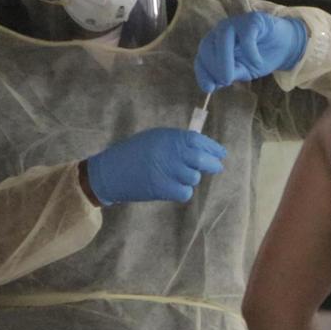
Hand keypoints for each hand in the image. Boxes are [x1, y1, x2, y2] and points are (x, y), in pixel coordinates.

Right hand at [86, 128, 226, 204]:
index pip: (198, 141)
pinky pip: (185, 192)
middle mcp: (169, 152)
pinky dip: (182, 191)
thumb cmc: (131, 154)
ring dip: (191, 178)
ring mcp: (167, 171)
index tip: (222, 153)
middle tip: (217, 167)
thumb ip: (176, 142)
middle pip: (201, 160)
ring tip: (179, 176)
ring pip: (194, 177)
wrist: (109, 172)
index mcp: (167, 137)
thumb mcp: (153, 139)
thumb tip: (201, 148)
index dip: (213, 148)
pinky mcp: (162, 188)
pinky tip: (175, 188)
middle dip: (212, 164)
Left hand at [195, 11, 306, 91]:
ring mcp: (237, 23)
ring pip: (223, 37)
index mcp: (215, 42)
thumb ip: (227, 75)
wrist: (284, 46)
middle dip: (214, 67)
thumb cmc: (260, 57)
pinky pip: (246, 36)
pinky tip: (257, 62)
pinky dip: (249, 52)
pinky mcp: (253, 20)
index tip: (209, 88)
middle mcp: (222, 30)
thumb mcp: (242, 71)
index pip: (202, 55)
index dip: (203, 72)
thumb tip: (211, 85)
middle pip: (207, 46)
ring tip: (232, 77)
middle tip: (225, 82)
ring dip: (224, 60)